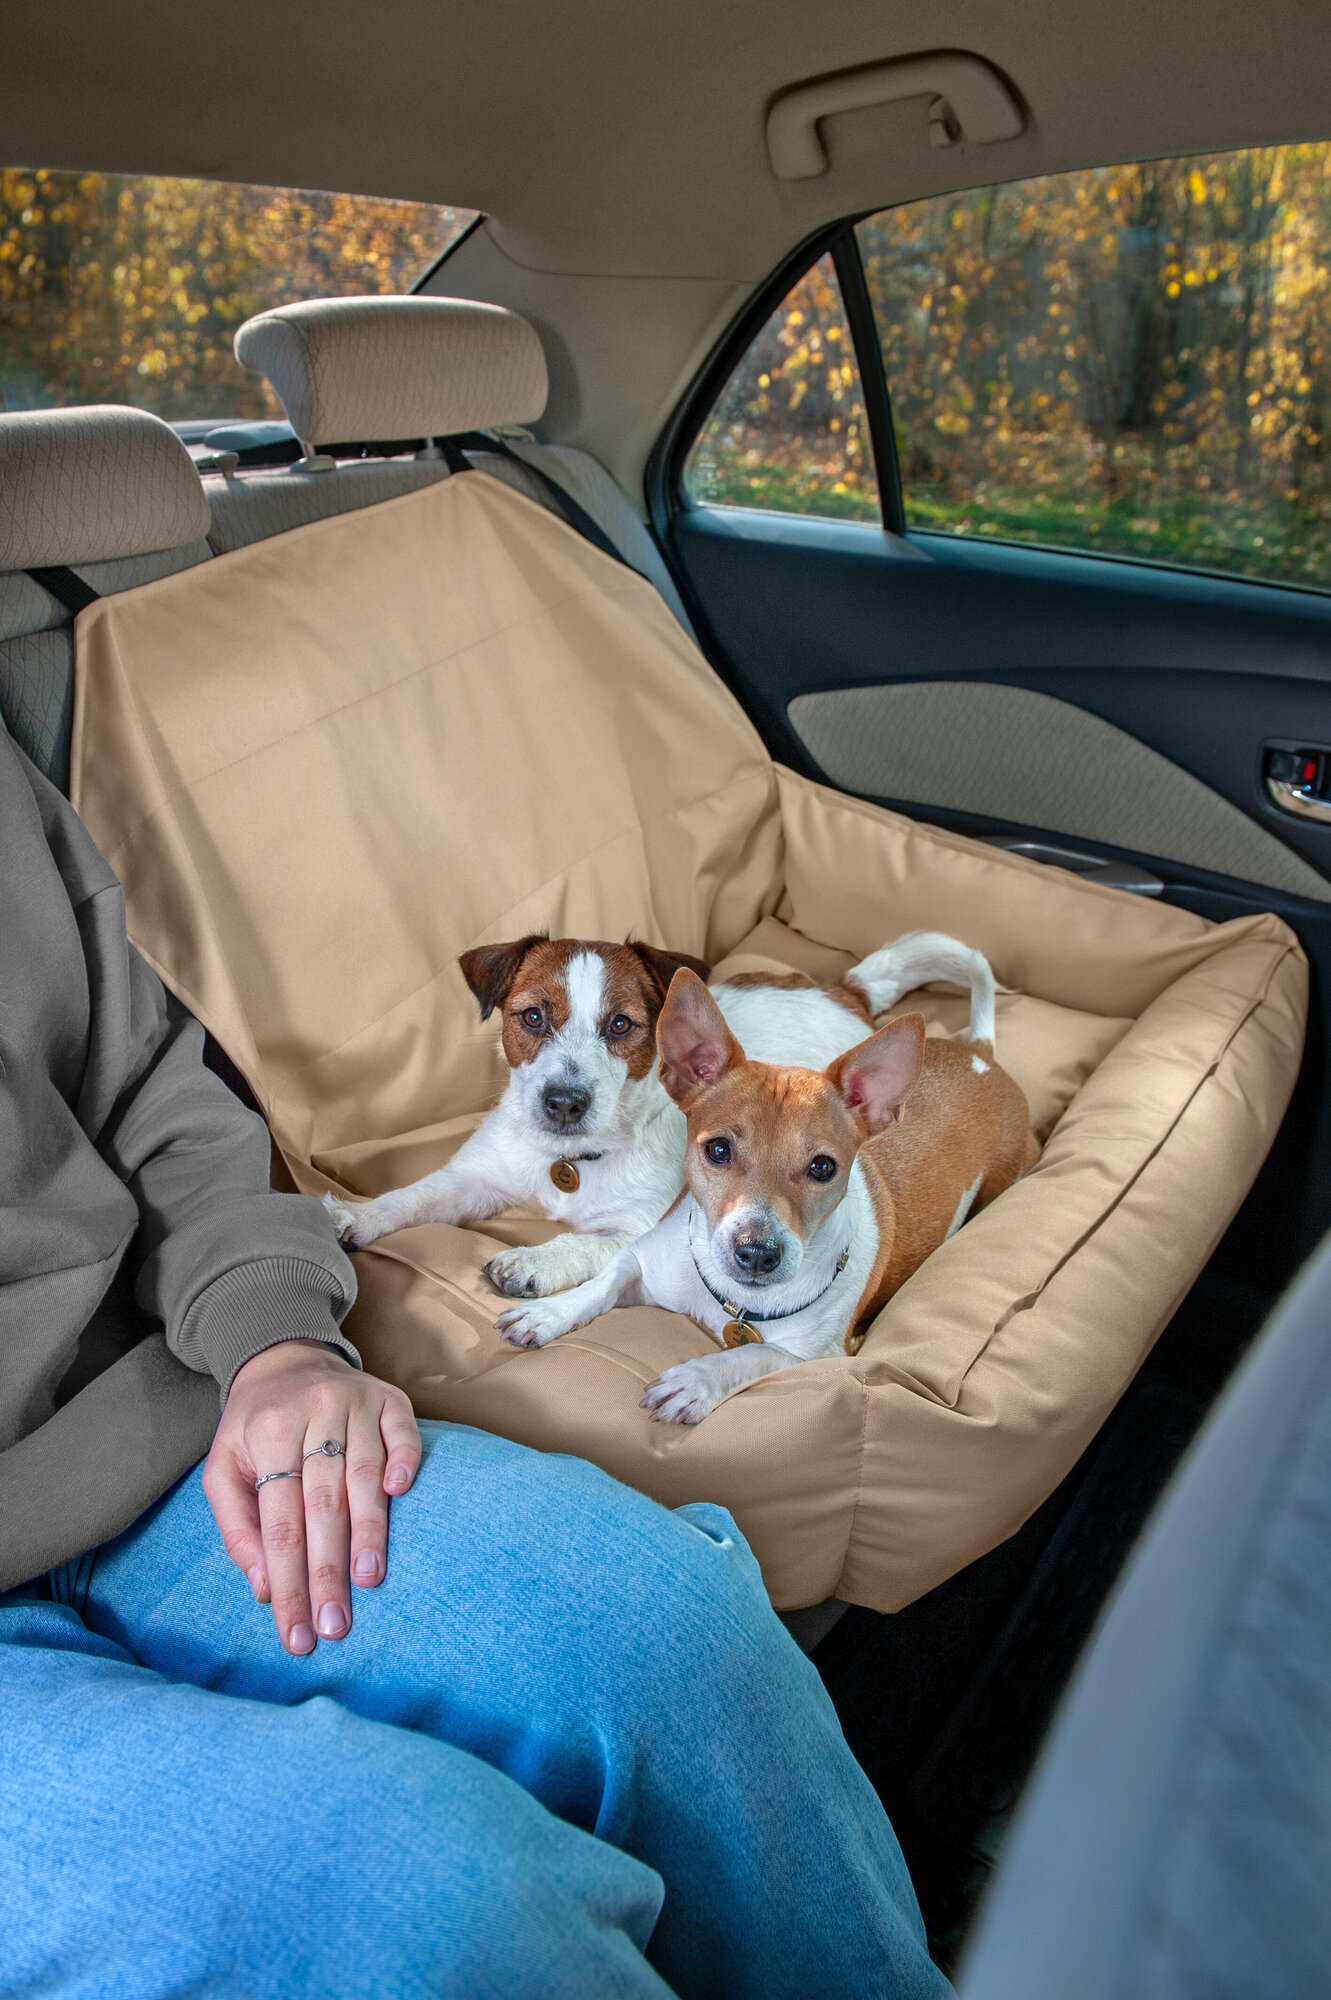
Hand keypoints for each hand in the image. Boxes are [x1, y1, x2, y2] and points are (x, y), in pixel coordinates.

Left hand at [202, 1340, 420, 1655]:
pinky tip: (400, 1494)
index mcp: (266, 1433)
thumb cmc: (254, 1427)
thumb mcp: (223, 1468)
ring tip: (368, 1581)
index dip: (287, 1582)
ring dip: (368, 1531)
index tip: (297, 1634)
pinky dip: (404, 1462)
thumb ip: (237, 1528)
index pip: (278, 1523)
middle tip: (334, 1626)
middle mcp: (312, 1414)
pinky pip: (402, 1432)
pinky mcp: (390, 1398)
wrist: (285, 1357)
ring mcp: (354, 1402)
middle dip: (327, 1571)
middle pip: (321, 1505)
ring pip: (363, 1474)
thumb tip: (262, 1590)